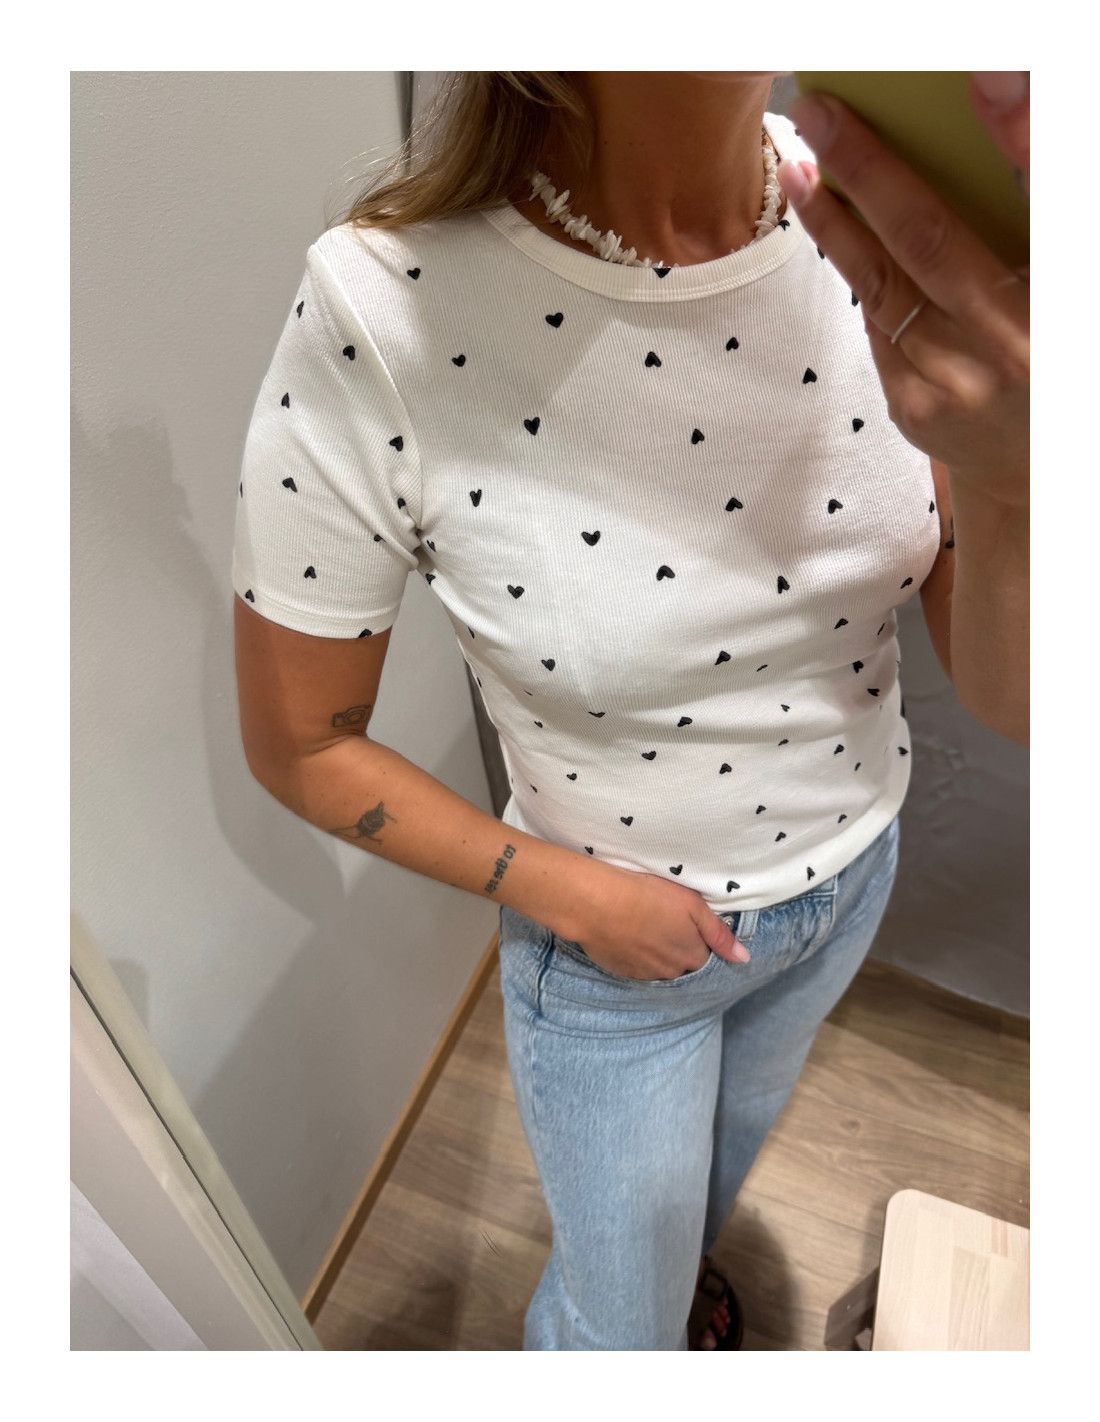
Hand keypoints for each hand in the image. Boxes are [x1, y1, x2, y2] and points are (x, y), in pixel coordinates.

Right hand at [561, 859, 750, 979]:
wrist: (598, 902)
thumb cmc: (648, 895)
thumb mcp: (692, 905)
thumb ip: (719, 934)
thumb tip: (744, 959)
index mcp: (691, 954)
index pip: (703, 955)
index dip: (694, 937)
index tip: (682, 920)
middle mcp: (670, 971)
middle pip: (680, 964)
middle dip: (676, 947)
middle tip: (660, 920)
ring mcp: (643, 974)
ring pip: (657, 967)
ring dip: (654, 952)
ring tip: (641, 925)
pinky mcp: (620, 971)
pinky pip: (634, 967)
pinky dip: (633, 954)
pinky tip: (625, 933)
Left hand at [776, 79, 1028, 504]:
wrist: (1032, 469)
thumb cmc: (1048, 357)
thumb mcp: (1055, 289)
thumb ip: (1031, 213)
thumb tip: (991, 113)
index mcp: (1062, 307)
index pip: (1042, 205)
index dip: (1017, 136)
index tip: (983, 77)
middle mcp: (1017, 345)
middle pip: (928, 241)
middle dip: (867, 170)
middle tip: (822, 116)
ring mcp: (959, 384)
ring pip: (884, 285)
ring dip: (836, 222)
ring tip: (804, 170)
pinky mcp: (915, 409)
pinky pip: (878, 325)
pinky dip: (864, 278)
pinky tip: (843, 237)